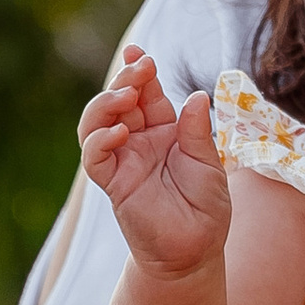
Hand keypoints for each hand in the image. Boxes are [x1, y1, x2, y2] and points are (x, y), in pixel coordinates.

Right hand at [76, 48, 229, 276]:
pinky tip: (118, 132)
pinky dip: (100, 140)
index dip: (140, 71)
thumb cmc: (205, 209)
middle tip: (139, 67)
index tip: (140, 53)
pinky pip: (95, 157)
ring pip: (97, 123)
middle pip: (119, 100)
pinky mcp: (113, 184)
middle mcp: (139, 141)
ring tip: (126, 96)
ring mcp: (123, 160)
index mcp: (164, 131)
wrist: (194, 252)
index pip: (147, 93)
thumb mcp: (210, 165)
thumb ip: (198, 133)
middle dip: (125, 78)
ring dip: (106, 103)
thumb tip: (196, 96)